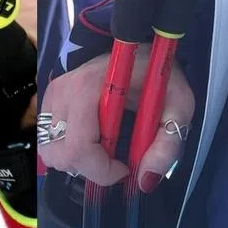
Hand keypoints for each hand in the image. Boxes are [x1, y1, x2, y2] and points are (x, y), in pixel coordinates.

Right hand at [37, 50, 193, 189]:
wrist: (140, 46)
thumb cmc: (158, 73)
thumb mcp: (178, 105)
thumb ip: (167, 145)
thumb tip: (145, 182)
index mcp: (89, 88)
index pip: (79, 148)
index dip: (102, 171)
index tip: (126, 168)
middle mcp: (64, 90)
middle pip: (60, 155)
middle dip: (89, 170)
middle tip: (115, 160)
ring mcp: (54, 93)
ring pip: (50, 151)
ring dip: (77, 162)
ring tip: (103, 149)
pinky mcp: (51, 98)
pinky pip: (48, 139)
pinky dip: (67, 149)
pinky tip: (91, 139)